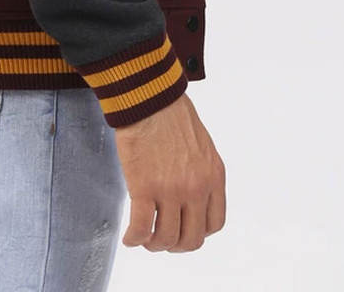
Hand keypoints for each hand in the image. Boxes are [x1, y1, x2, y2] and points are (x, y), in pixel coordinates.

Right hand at [114, 91, 225, 251]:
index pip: (214, 223)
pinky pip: (141, 229)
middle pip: (191, 239)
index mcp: (213, 176)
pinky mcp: (144, 188)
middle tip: (161, 238)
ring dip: (153, 244)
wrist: (150, 98)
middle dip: (175, 244)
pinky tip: (128, 237)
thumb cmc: (171, 114)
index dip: (197, 231)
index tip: (183, 228)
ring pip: (166, 239)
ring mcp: (171, 190)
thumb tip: (192, 196)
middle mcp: (196, 188)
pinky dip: (134, 239)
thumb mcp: (201, 146)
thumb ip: (202, 173)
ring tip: (143, 237)